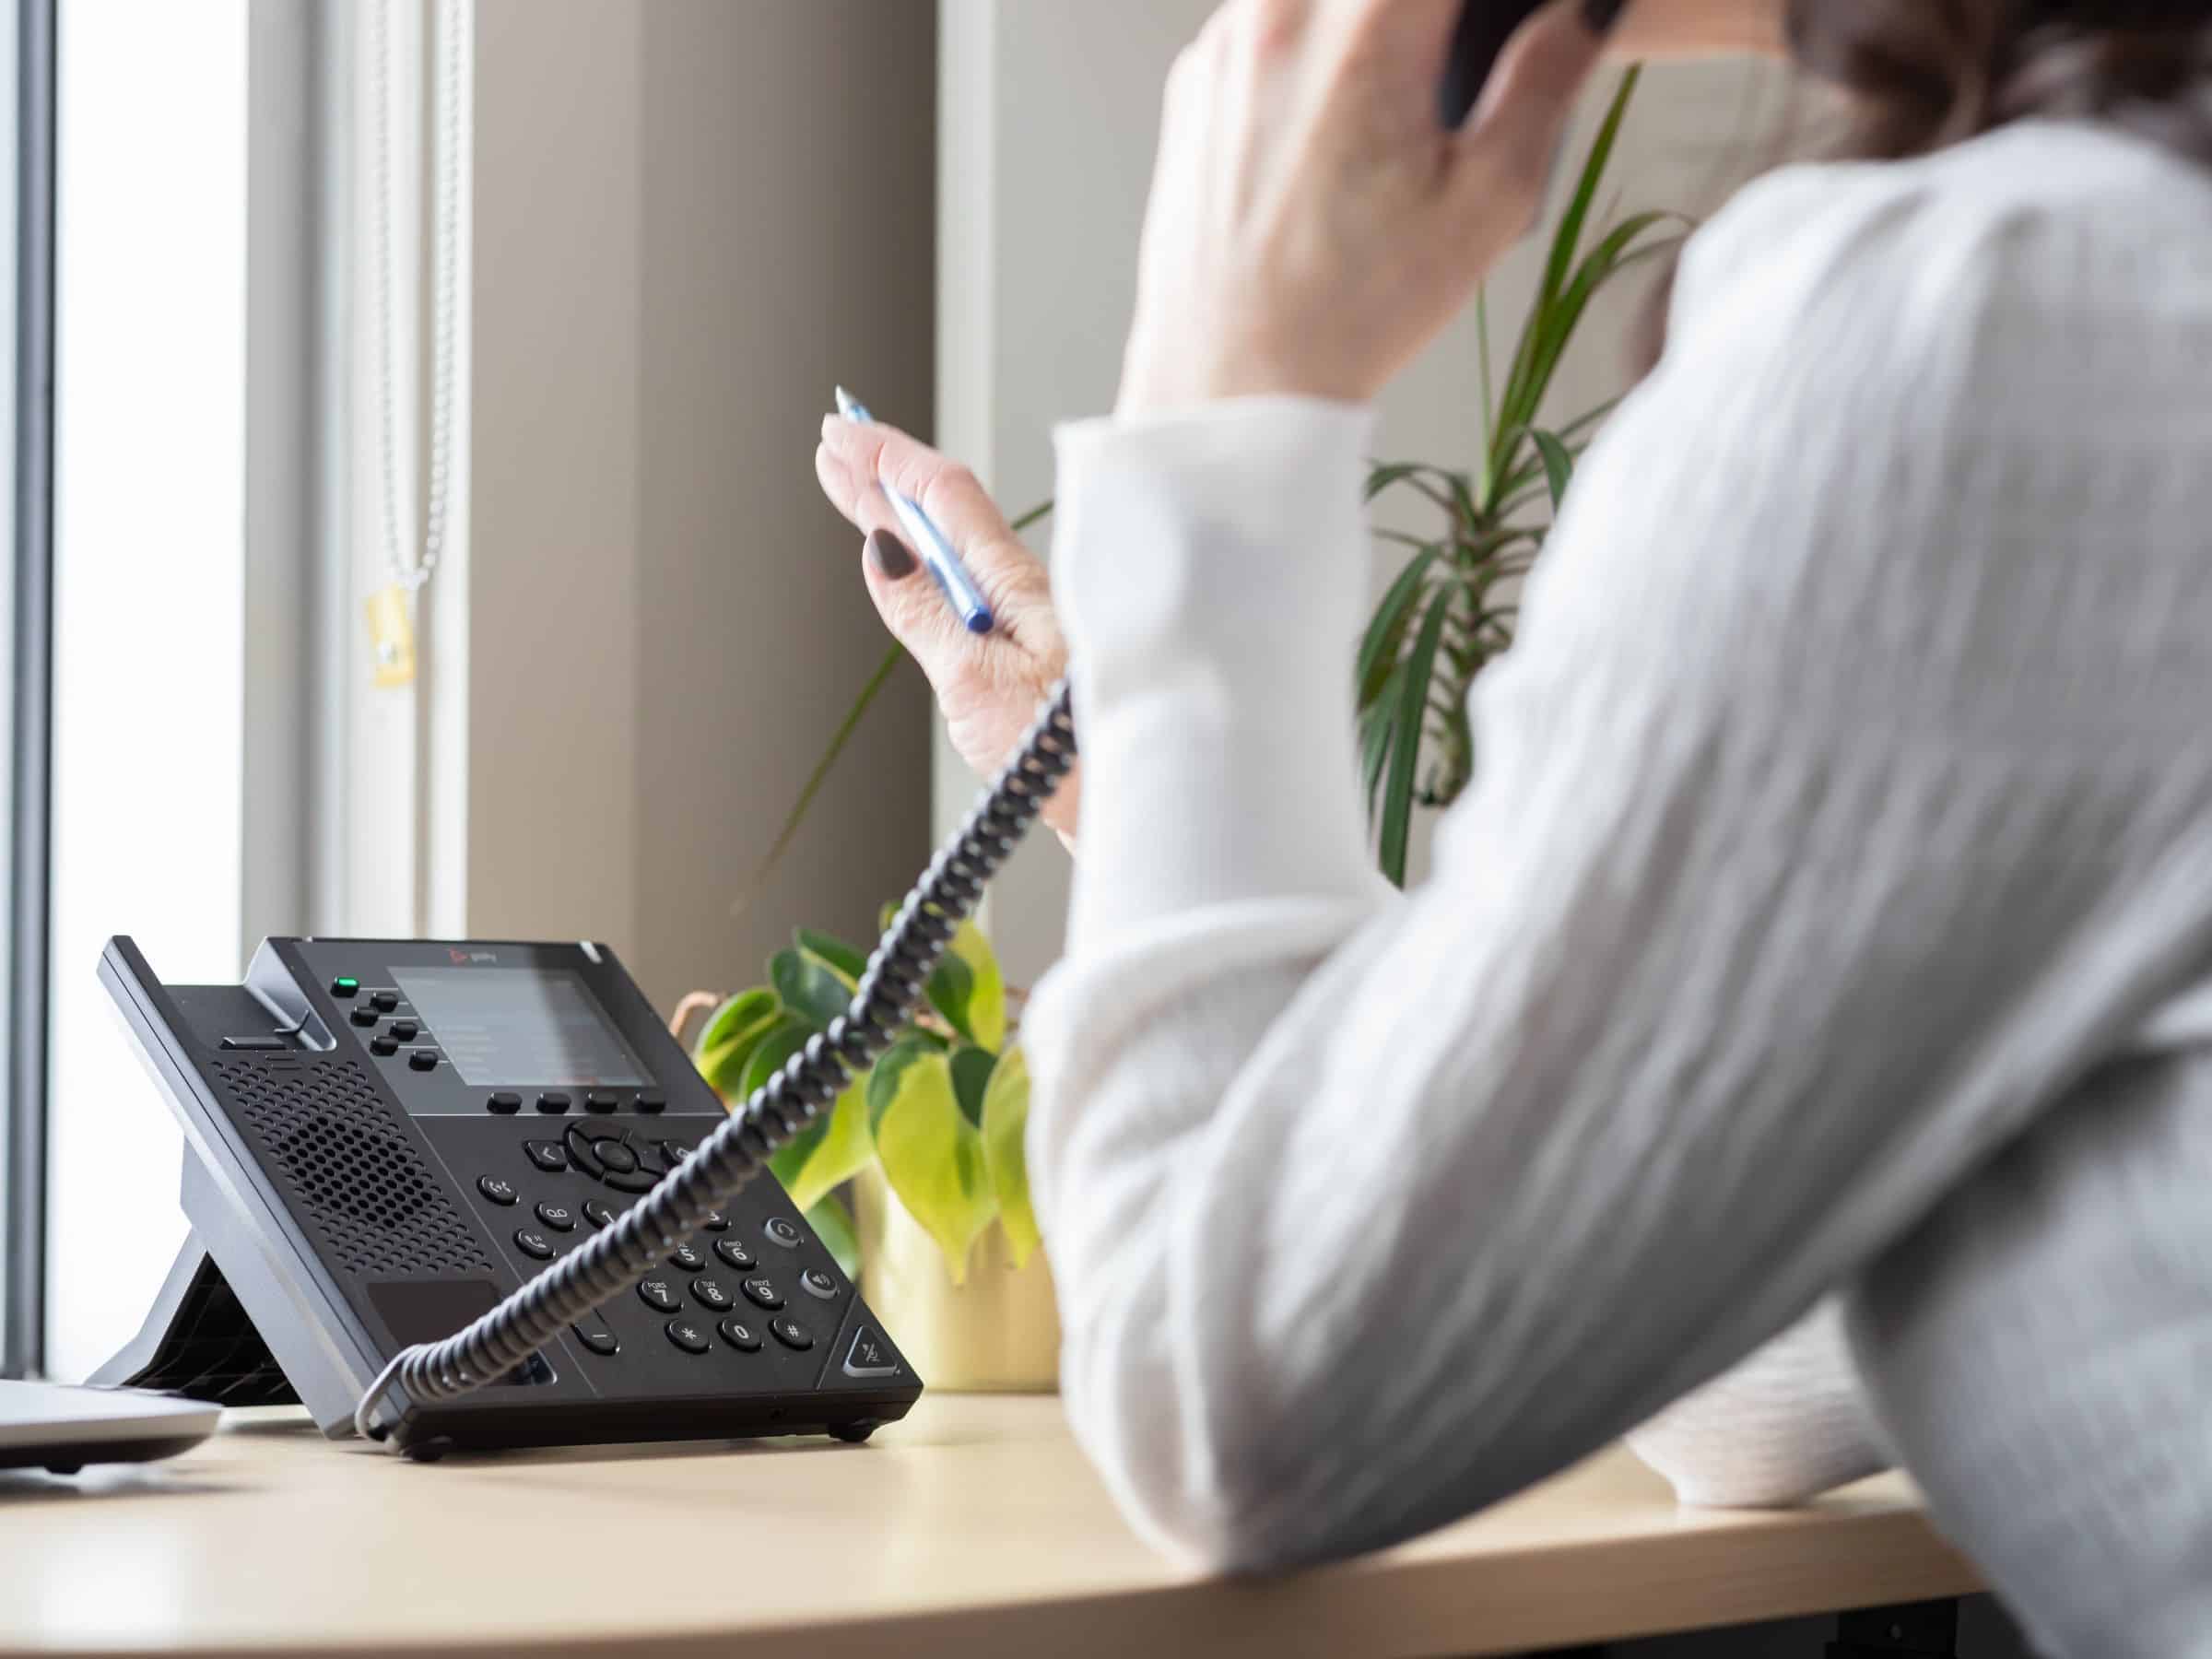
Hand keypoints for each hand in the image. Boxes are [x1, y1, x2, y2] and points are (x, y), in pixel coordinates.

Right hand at [816, 416, 1079, 837]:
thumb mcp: (974, 679)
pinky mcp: (1028, 663)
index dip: (886, 456)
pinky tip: (914, 568)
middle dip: (884, 475)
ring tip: (856, 490)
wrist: (1129, 800)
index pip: (941, 492)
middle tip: (834, 443)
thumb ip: (924, 612)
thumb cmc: (1066, 754)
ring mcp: (1025, 626)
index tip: (840, 429)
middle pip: (944, 514)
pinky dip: (926, 564)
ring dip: (900, 515)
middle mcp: (1021, 594)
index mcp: (1012, 582)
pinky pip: (965, 589)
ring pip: (953, 550)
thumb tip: (882, 547)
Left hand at [1118, 0, 1611, 415]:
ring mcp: (1227, 43)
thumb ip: (1545, 83)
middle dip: (1434, 23)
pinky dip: (1317, 49)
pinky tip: (1338, 131)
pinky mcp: (1195, 80)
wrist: (1235, 381)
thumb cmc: (1350, 310)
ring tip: (1398, 112)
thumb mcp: (1487, 204)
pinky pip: (1274, 23)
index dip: (1491, 4)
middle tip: (1453, 79)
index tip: (1515, 26)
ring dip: (1374, 29)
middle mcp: (1282, 13)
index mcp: (1363, 30)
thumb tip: (1582, 14)